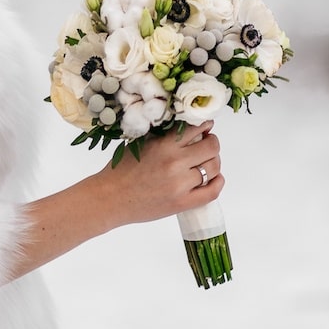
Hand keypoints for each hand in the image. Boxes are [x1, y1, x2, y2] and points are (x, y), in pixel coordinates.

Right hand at [91, 120, 223, 228]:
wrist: (110, 198)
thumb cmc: (122, 170)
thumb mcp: (142, 144)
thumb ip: (165, 136)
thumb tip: (190, 128)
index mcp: (163, 145)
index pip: (196, 128)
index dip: (205, 125)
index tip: (205, 126)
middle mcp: (174, 163)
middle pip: (211, 147)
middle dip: (211, 143)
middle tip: (207, 144)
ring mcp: (180, 185)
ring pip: (213, 168)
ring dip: (214, 161)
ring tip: (207, 161)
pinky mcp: (182, 203)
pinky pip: (212, 192)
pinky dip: (218, 182)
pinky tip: (214, 178)